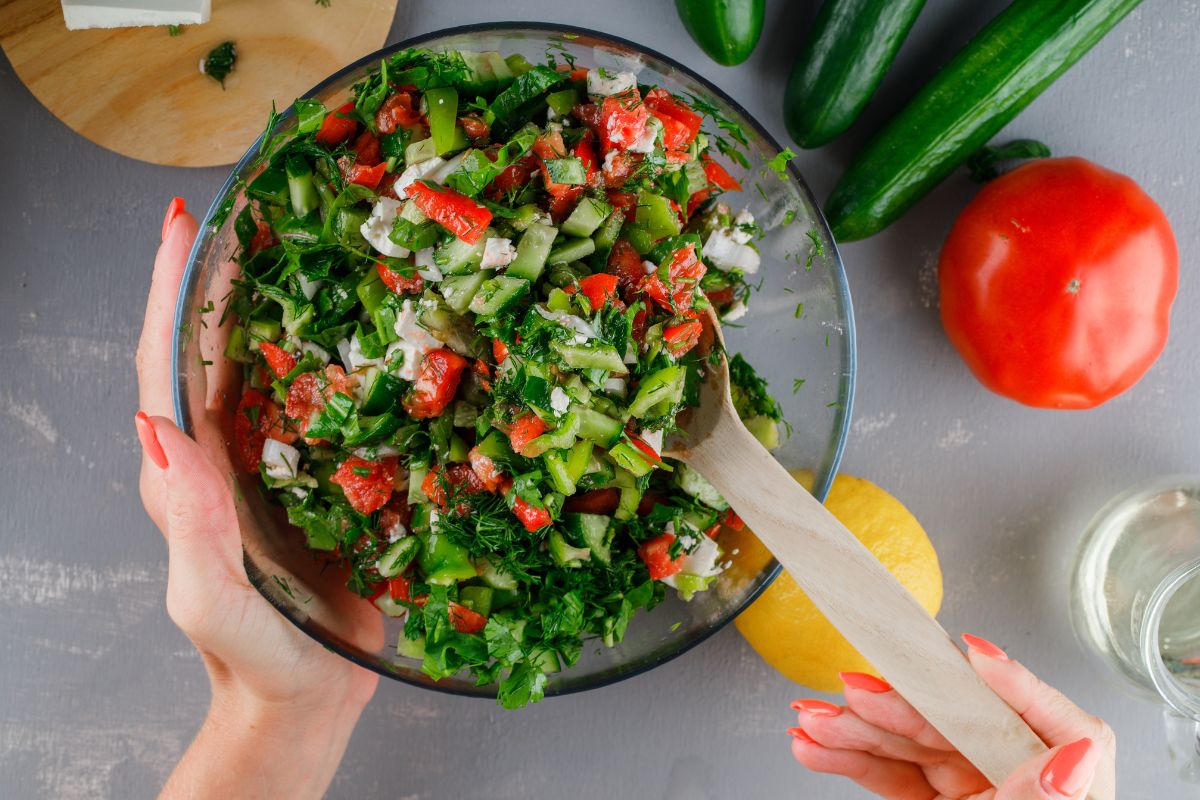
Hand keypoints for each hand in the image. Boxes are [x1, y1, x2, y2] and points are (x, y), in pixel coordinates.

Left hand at [135, 198, 379, 797]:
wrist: (305, 698)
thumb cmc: (254, 658)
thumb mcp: (211, 601)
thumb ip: (190, 530)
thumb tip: (168, 432)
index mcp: (184, 470)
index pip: (165, 363)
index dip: (170, 290)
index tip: (186, 224)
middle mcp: (222, 453)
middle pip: (214, 345)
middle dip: (225, 274)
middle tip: (257, 208)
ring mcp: (272, 464)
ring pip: (272, 366)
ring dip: (284, 304)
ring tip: (314, 245)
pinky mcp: (319, 479)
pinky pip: (327, 405)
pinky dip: (342, 358)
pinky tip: (374, 331)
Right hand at [789, 633, 1115, 799]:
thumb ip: (1043, 799)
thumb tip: (1080, 751)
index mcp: (1064, 793)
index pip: (1059, 725)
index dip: (1016, 683)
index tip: (968, 654)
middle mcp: (1021, 787)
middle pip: (964, 727)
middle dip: (896, 707)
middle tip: (852, 691)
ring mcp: (976, 796)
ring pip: (914, 748)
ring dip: (854, 731)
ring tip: (810, 720)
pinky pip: (891, 777)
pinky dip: (850, 760)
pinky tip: (817, 746)